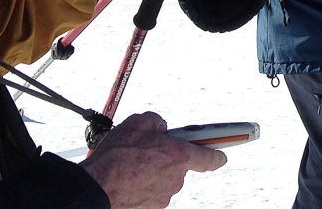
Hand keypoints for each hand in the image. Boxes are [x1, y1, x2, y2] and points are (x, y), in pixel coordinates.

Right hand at [80, 111, 224, 208]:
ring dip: (152, 171)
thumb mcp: (140, 122)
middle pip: (178, 165)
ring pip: (163, 178)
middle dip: (166, 157)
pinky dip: (143, 184)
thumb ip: (159, 123)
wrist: (98, 187)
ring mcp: (164, 196)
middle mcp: (175, 178)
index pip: (208, 157)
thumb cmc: (117, 155)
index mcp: (178, 155)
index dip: (217, 154)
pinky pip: (152, 191)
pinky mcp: (152, 208)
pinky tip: (128, 177)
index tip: (223, 154)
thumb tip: (162, 130)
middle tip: (146, 150)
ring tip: (130, 164)